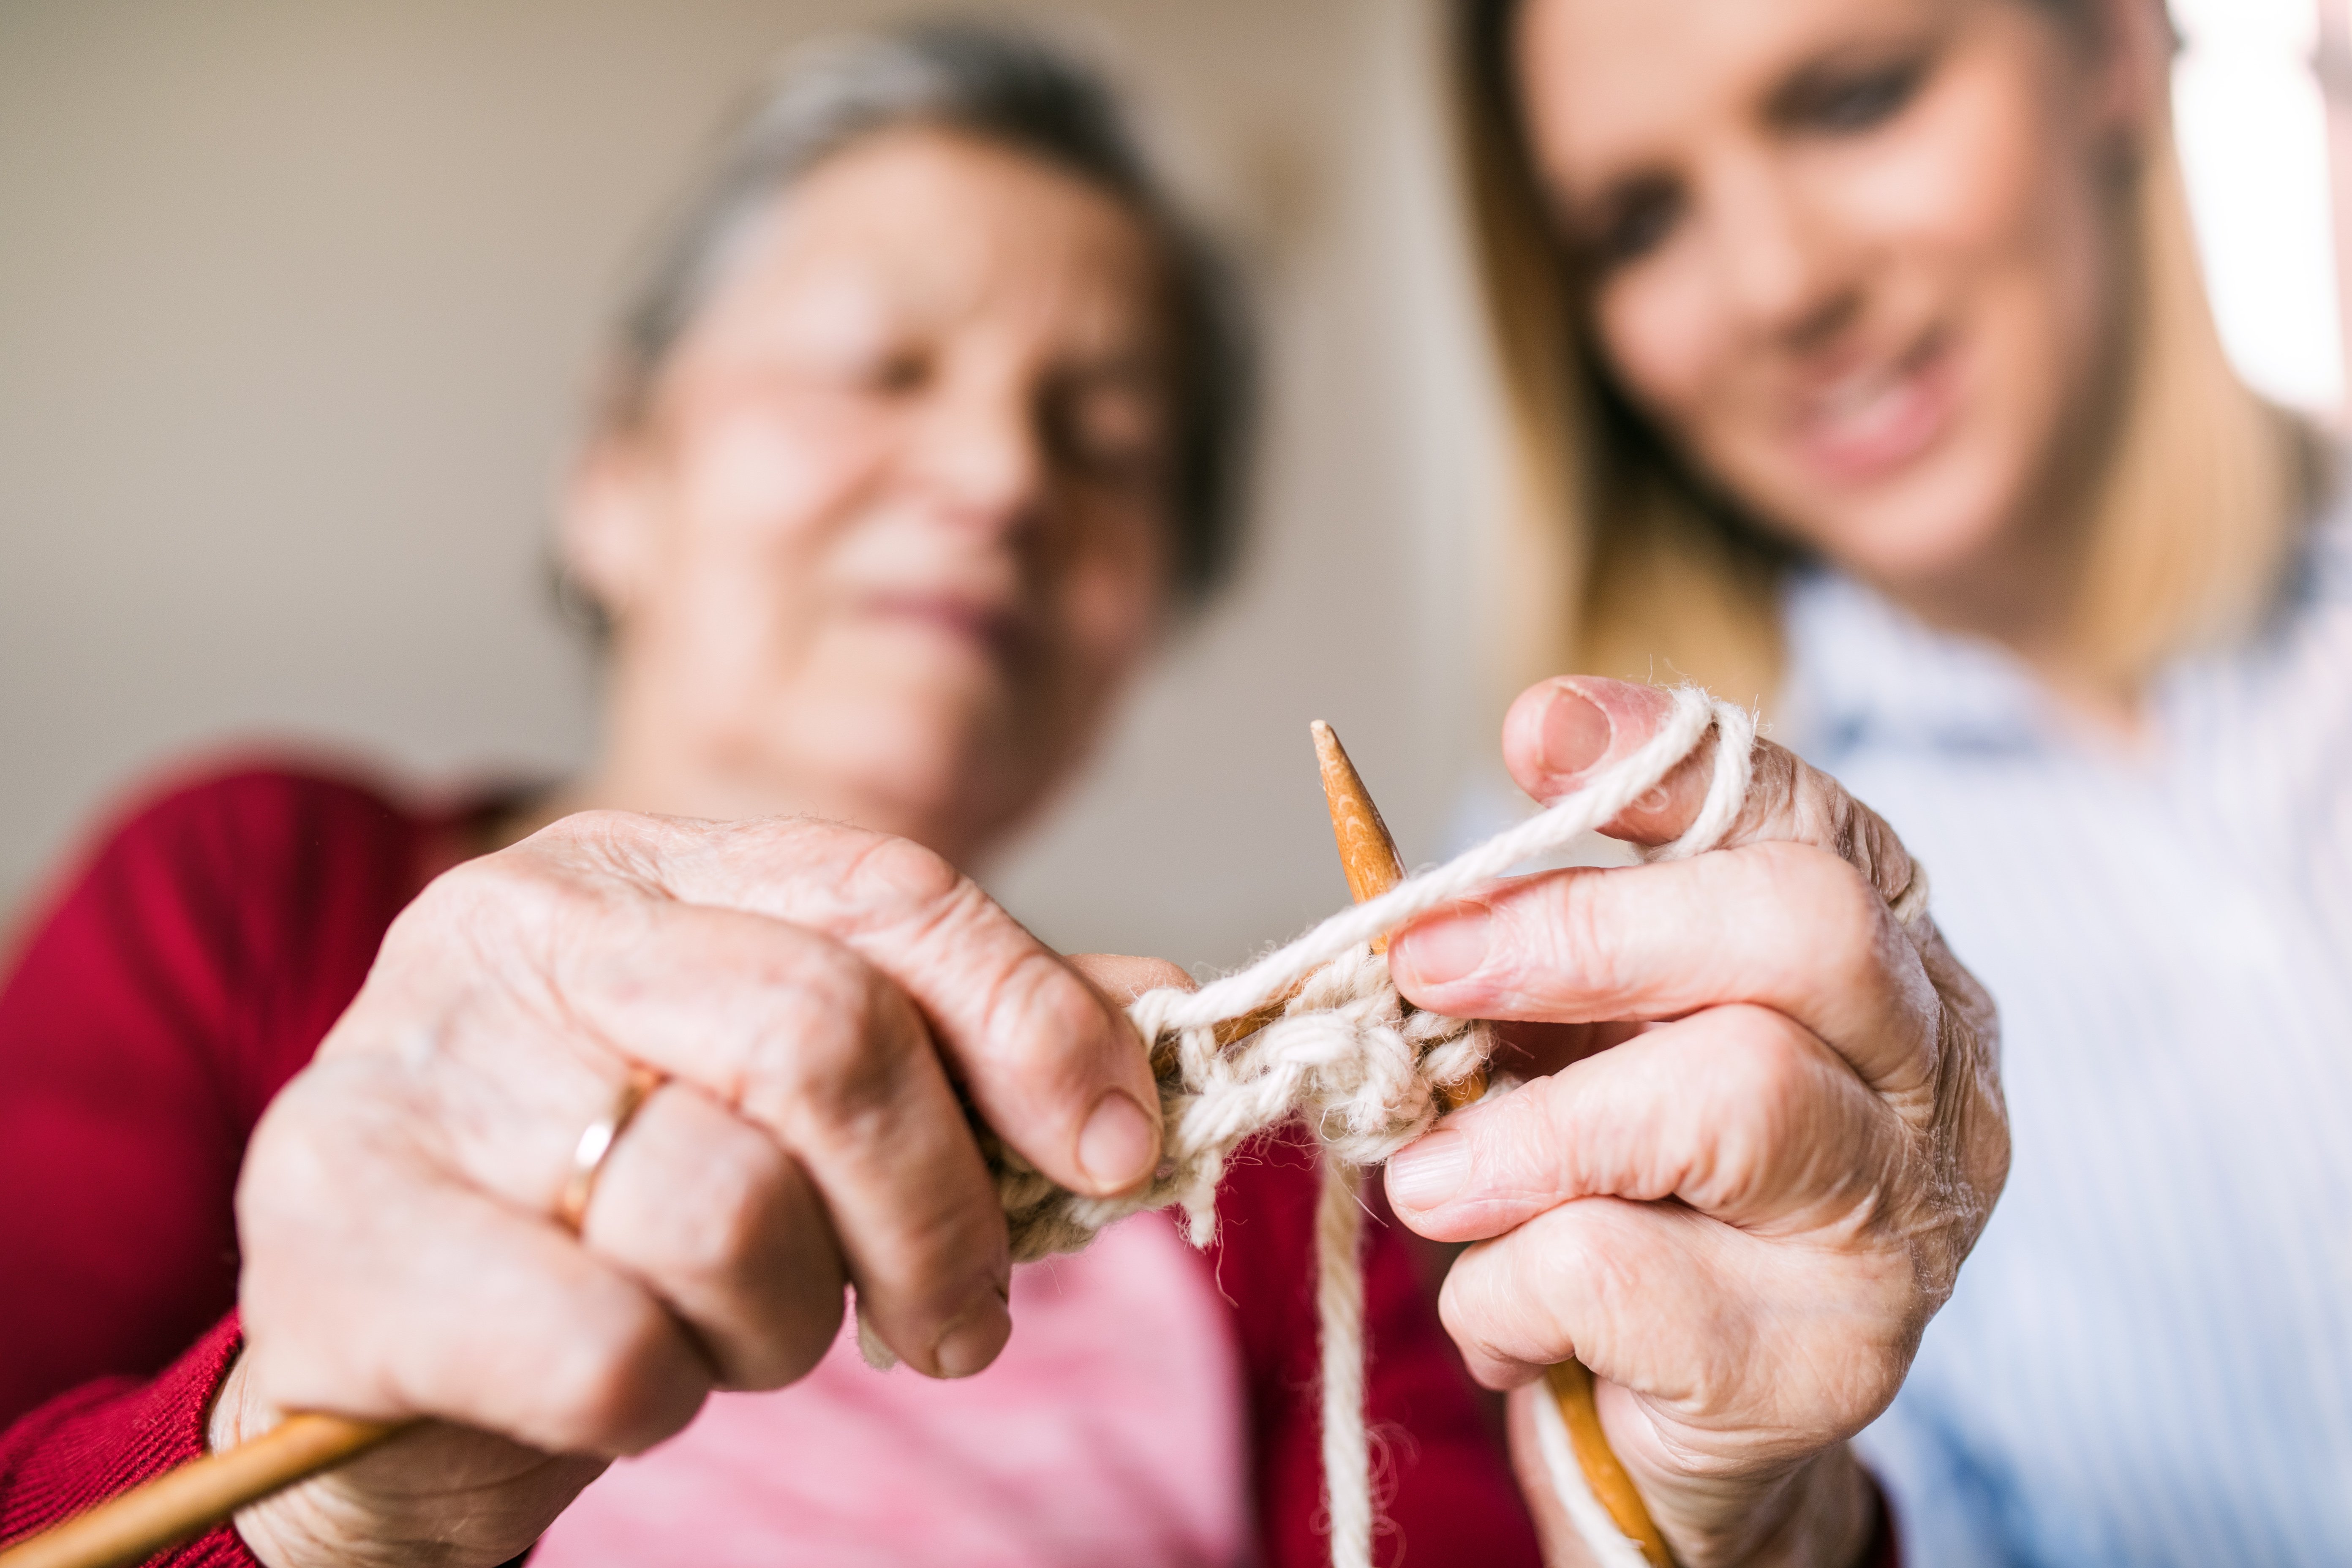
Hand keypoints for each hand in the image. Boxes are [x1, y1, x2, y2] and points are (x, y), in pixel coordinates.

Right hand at [220, 813, 1164, 1567]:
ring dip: (787, 1318)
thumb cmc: (624, 1212)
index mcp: (641, 869)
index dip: (1036, 1023)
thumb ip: (971, 1044)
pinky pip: (605, 1346)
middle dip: (939, 1213)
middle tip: (957, 1321)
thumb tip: (1166, 1010)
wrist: (397, 1349)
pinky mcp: (338, 1236)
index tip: (1121, 1147)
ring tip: (746, 1331)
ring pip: (726, 1205)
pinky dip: (660, 1398)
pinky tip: (630, 1385)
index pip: (890, 894)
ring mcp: (412, 1070)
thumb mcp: (797, 1103)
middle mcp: (515, 929)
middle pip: (826, 1036)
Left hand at [1382, 678, 2007, 1567]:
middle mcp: (1928, 1071)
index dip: (1665, 760)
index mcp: (1878, 957)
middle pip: (1802, 928)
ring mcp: (1900, 1219)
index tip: (1534, 731)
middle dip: (1589, 927)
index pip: (1799, 814)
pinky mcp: (1829, 1360)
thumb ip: (1532, 965)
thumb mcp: (1580, 1051)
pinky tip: (1502, 1318)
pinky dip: (1511, 1290)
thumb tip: (1418, 902)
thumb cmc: (1627, 1202)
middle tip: (1427, 964)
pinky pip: (1632, 1274)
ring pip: (1734, 1097)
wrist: (1672, 1438)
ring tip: (1427, 1181)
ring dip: (1532, 1133)